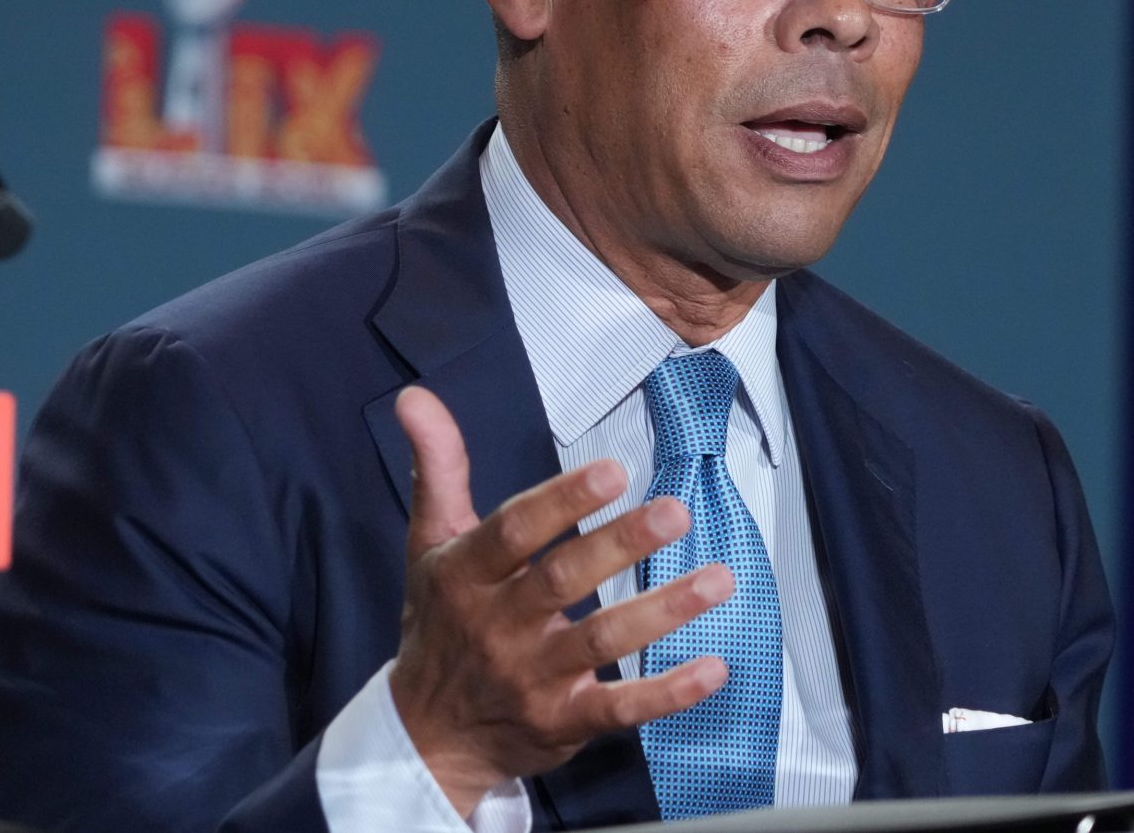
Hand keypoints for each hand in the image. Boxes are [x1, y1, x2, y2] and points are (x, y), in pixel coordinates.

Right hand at [388, 385, 732, 817]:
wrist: (425, 734)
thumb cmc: (439, 621)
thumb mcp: (429, 543)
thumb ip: (438, 467)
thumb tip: (414, 397)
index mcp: (466, 575)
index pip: (514, 532)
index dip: (563, 500)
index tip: (614, 470)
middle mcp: (498, 626)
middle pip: (563, 579)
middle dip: (621, 544)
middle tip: (677, 513)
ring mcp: (533, 677)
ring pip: (602, 640)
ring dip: (663, 610)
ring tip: (719, 579)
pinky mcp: (563, 722)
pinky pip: (619, 708)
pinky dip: (668, 693)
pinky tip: (714, 669)